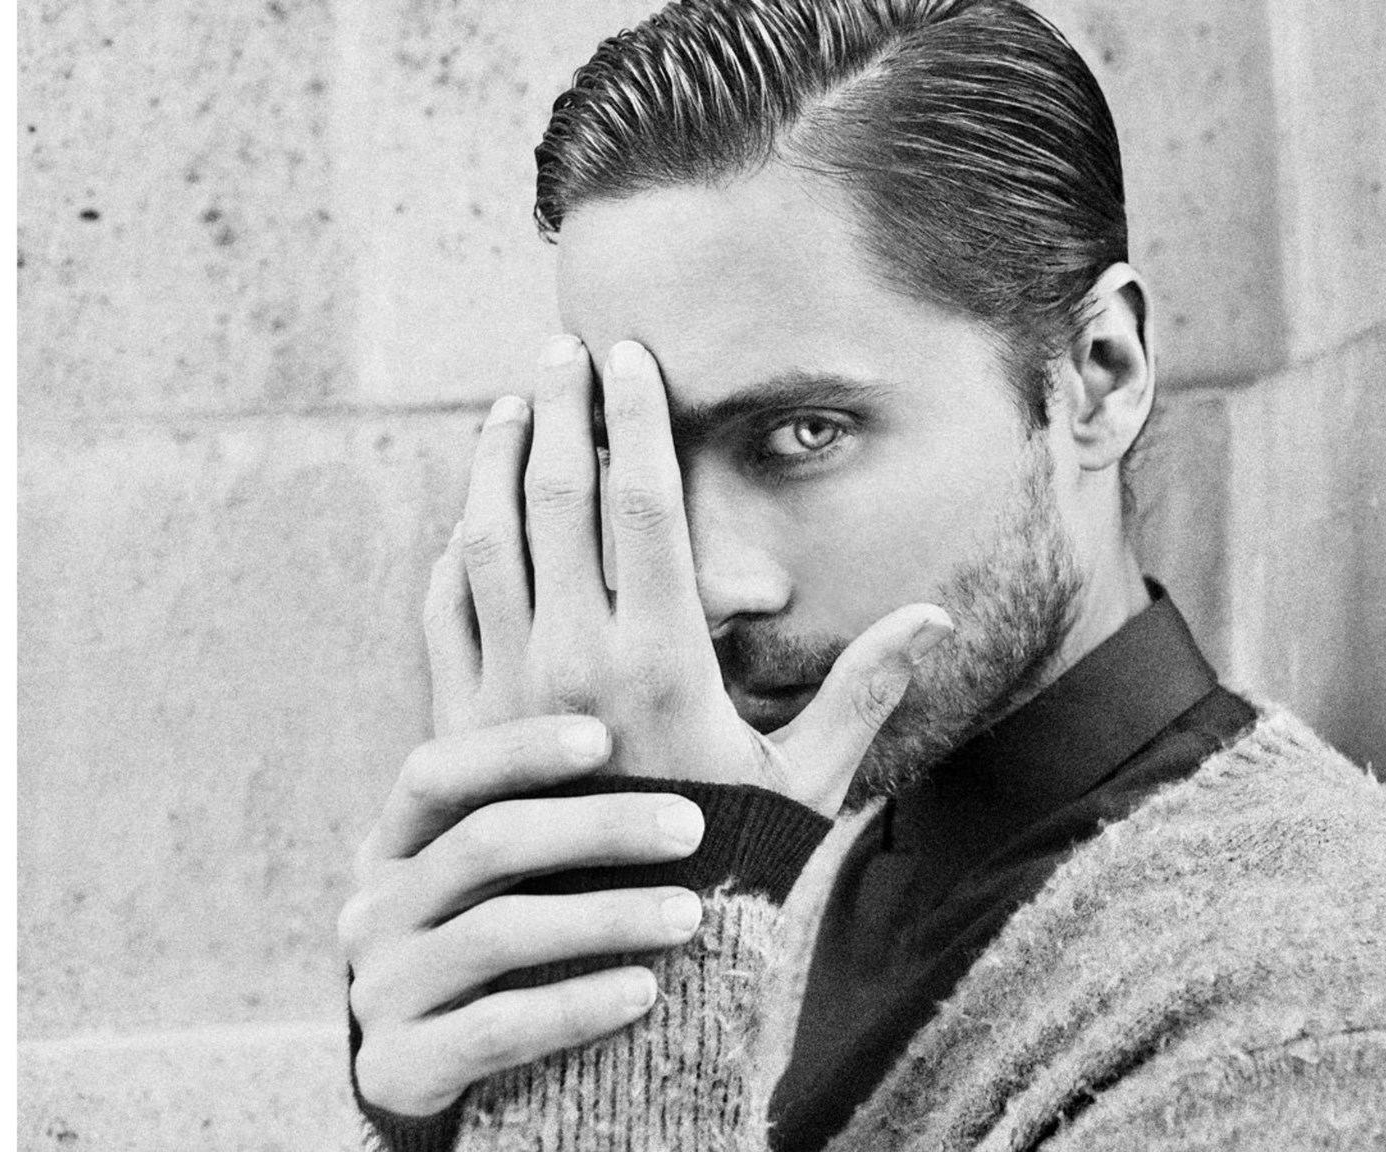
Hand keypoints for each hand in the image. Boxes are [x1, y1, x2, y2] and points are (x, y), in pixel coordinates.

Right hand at [340, 715, 709, 1116]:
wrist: (431, 1078)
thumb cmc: (496, 954)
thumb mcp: (496, 885)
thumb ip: (548, 827)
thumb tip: (676, 749)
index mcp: (394, 848)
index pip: (435, 773)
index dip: (513, 749)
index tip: (603, 738)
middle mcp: (374, 911)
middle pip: (483, 845)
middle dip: (596, 827)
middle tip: (688, 826)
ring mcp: (380, 989)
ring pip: (496, 934)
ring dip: (604, 918)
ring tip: (688, 913)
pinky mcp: (400, 1065)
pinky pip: (498, 1026)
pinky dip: (577, 1005)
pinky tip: (644, 991)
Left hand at [427, 335, 950, 815]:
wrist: (618, 958)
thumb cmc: (729, 864)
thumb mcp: (807, 779)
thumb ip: (864, 690)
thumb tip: (940, 620)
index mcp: (662, 660)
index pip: (641, 502)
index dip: (634, 417)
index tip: (627, 354)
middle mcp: (572, 664)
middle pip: (554, 499)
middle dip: (557, 412)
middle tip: (560, 351)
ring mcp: (505, 694)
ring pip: (485, 545)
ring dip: (492, 464)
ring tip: (508, 405)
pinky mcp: (460, 730)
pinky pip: (445, 615)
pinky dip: (455, 555)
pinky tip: (467, 519)